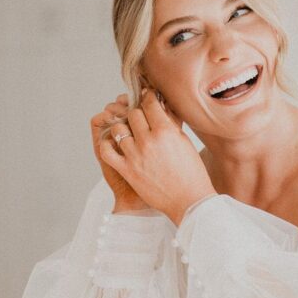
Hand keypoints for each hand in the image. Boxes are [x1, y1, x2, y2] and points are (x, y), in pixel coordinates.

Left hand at [98, 87, 216, 224]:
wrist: (188, 200)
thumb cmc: (191, 172)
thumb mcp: (184, 142)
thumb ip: (169, 124)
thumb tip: (159, 109)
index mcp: (166, 131)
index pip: (149, 103)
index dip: (147, 97)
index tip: (146, 97)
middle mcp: (148, 140)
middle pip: (132, 114)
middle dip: (136, 113)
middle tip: (139, 117)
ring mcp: (135, 155)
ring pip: (118, 129)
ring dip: (123, 128)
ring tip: (128, 132)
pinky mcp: (127, 170)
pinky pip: (107, 150)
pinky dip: (107, 144)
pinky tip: (113, 144)